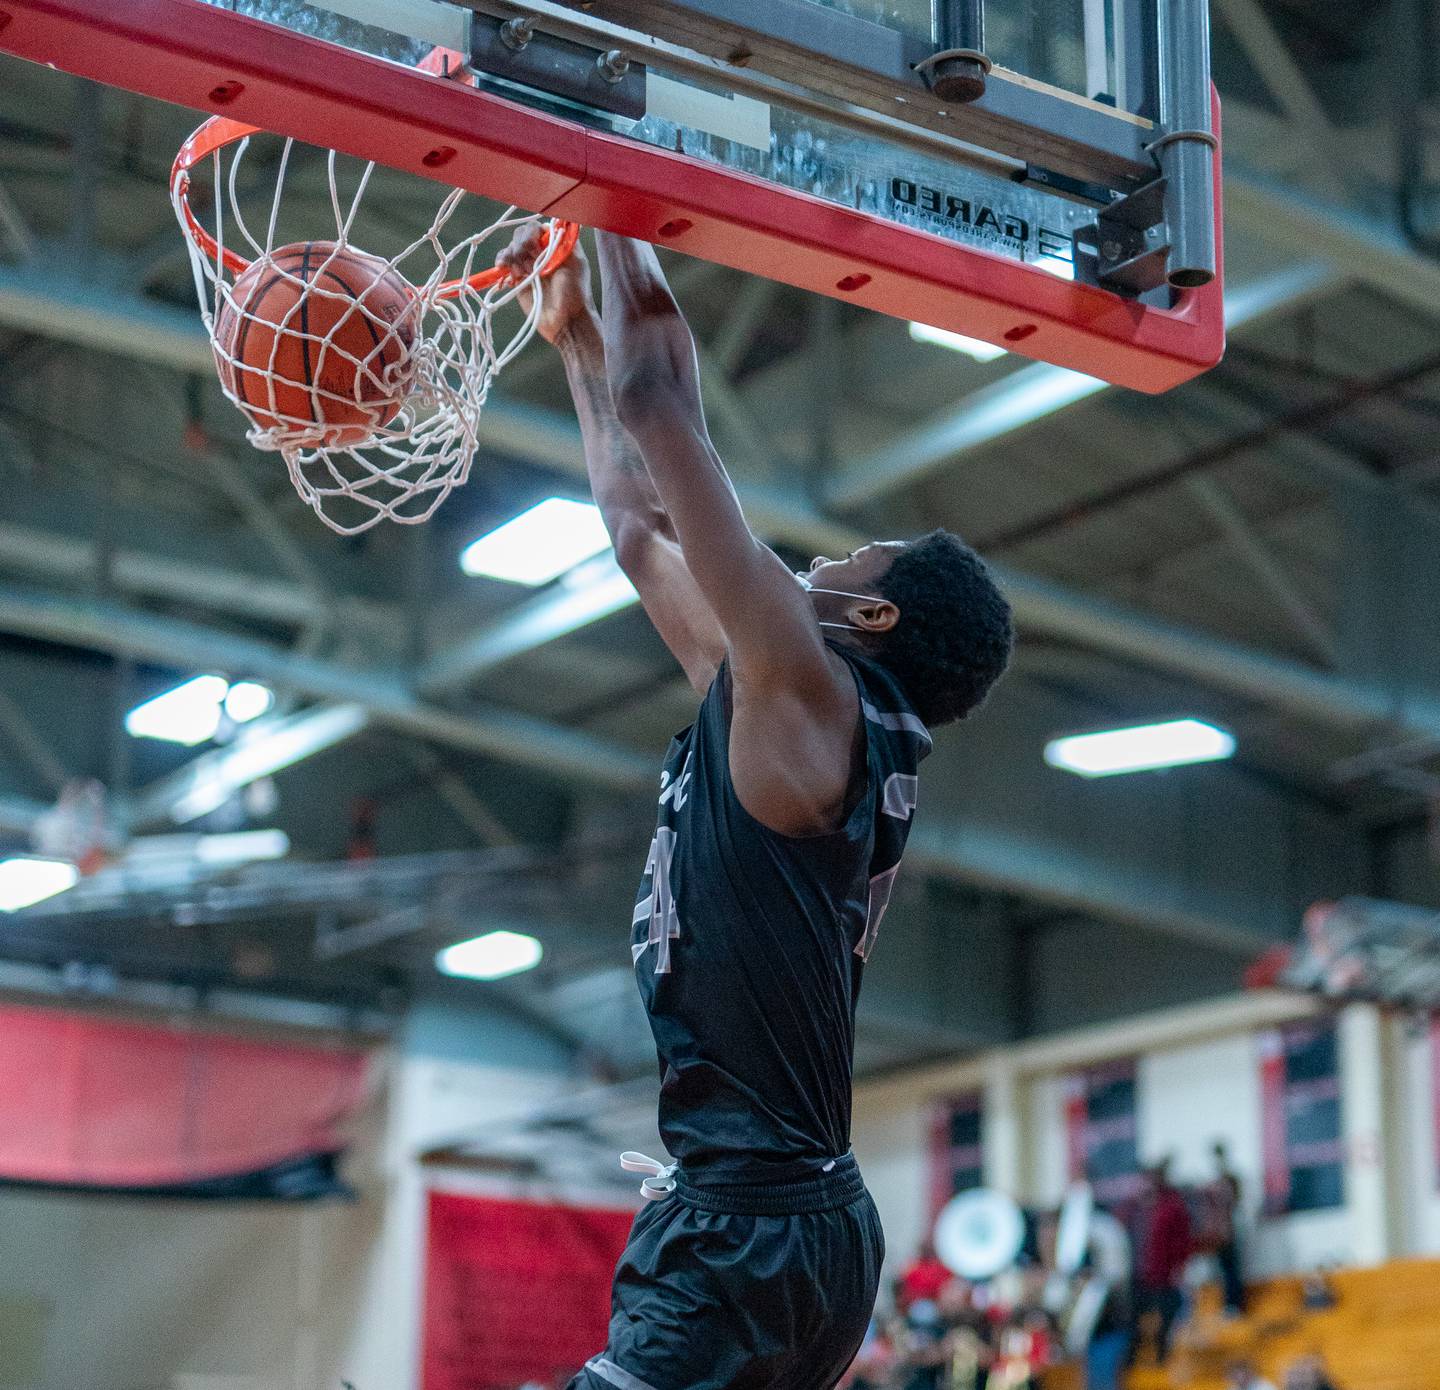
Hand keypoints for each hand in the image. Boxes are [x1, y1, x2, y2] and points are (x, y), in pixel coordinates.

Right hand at [496, 225, 595, 345]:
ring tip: (524, 273)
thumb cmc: (575, 292)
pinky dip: (502, 262)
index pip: (537, 228)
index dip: (533, 234)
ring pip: (511, 247)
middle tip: (531, 264)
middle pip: (521, 235)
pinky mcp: (517, 278)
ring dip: (514, 256)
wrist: (565, 321)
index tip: (537, 247)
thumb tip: (555, 221)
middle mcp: (540, 252)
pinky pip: (504, 262)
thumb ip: (566, 241)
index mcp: (555, 245)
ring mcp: (528, 265)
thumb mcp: (576, 262)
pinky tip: (503, 269)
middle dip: (523, 246)